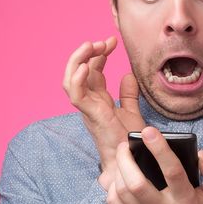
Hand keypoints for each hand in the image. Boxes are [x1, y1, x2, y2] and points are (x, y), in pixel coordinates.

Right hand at [63, 37, 144, 188]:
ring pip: (71, 80)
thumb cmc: (129, 141)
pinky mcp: (91, 115)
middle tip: (103, 42)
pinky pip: (76, 95)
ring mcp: (88, 109)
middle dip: (87, 53)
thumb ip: (129, 95)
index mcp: (97, 100)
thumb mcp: (131, 112)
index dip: (98, 54)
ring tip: (91, 46)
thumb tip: (128, 75)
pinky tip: (86, 66)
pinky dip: (78, 79)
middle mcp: (89, 103)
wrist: (131, 162)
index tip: (112, 41)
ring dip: (78, 60)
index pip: (92, 71)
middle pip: (78, 72)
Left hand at [106, 126, 202, 203]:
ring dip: (118, 170)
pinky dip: (112, 187)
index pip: (172, 171)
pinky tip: (118, 177)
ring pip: (123, 192)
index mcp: (186, 201)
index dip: (159, 149)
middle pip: (137, 184)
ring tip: (122, 157)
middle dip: (126, 159)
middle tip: (125, 144)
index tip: (149, 131)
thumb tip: (201, 154)